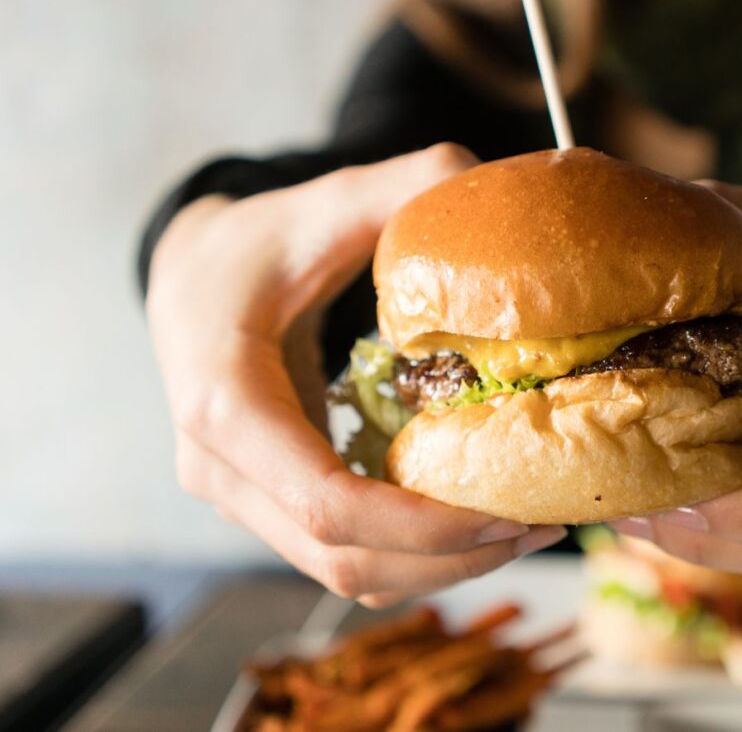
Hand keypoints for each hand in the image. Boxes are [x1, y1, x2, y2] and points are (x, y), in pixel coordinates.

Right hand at [147, 144, 566, 606]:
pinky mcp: (267, 505)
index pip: (325, 502)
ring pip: (343, 572)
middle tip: (542, 526)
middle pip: (341, 557)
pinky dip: (412, 557)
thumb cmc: (252, 246)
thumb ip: (400, 184)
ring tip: (526, 531)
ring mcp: (239, 497)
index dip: (421, 526)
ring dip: (439, 568)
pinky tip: (478, 525)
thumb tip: (484, 177)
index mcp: (224, 402)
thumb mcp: (318, 206)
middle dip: (450, 557)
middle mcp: (220, 469)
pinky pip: (342, 555)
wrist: (190, 281)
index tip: (508, 512)